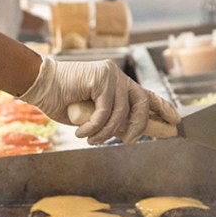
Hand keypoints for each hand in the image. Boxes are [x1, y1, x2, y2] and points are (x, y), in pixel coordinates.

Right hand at [19, 57, 179, 144]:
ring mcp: (110, 74)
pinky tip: (81, 132)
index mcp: (117, 83)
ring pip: (121, 112)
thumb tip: (132, 134)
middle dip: (140, 126)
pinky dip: (93, 127)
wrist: (39, 85)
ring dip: (105, 132)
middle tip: (129, 142)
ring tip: (90, 139)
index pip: (146, 94)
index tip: (175, 120)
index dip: (162, 108)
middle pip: (141, 103)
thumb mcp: (92, 114)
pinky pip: (105, 111)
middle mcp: (116, 75)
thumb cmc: (61, 100)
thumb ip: (112, 120)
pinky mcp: (100, 77)